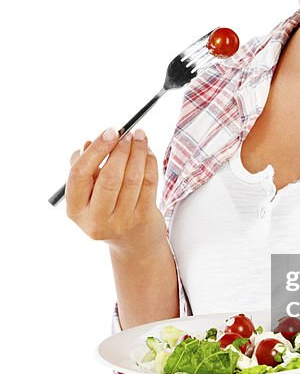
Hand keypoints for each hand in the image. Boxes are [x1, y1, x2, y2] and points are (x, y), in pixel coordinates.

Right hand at [65, 127, 166, 250]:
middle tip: (127, 133)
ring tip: (140, 137)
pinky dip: (150, 163)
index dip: (95, 151)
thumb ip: (85, 169)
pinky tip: (148, 152)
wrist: (132, 241)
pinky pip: (149, 184)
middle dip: (120, 150)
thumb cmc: (106, 208)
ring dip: (138, 152)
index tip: (109, 132)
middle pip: (109, 178)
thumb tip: (89, 144)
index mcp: (75, 209)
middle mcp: (95, 219)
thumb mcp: (88, 193)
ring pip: (132, 179)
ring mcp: (121, 221)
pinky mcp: (143, 218)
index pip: (79, 175)